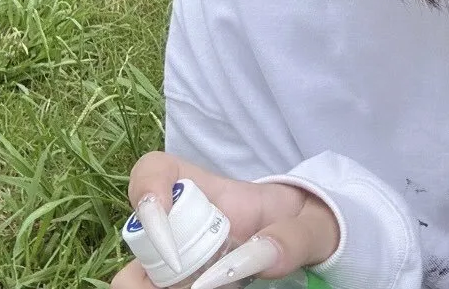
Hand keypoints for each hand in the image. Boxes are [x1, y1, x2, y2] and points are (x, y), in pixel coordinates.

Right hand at [110, 151, 339, 288]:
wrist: (308, 243)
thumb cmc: (304, 221)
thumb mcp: (312, 224)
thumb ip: (295, 237)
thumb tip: (263, 256)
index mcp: (207, 191)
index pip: (156, 171)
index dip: (146, 190)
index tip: (164, 227)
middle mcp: (181, 224)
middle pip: (137, 240)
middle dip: (151, 270)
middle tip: (194, 286)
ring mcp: (177, 258)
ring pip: (136, 277)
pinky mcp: (182, 284)